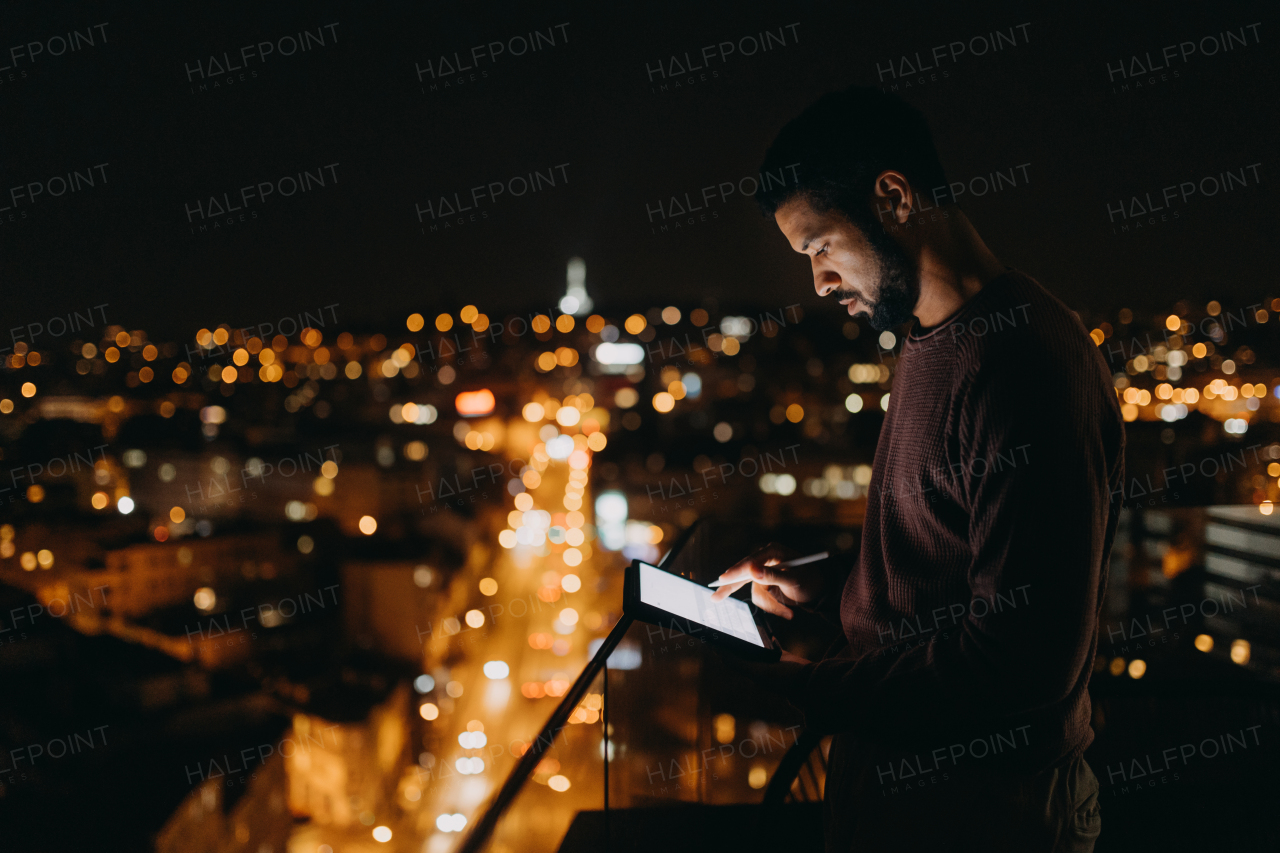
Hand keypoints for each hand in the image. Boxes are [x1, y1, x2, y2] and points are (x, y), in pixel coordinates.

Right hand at [709, 542, 823, 619]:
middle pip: (743, 574)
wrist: (821, 590)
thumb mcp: (794, 579)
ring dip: (770, 606)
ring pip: (755, 592)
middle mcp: (766, 560)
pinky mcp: (766, 585)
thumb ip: (772, 575)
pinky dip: (773, 607)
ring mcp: (764, 573)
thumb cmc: (811, 580)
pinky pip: (761, 599)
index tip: (723, 580)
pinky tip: (788, 612)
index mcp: (773, 551)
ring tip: (788, 613)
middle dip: (732, 588)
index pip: (750, 561)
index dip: (736, 572)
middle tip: (715, 598)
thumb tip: (751, 570)